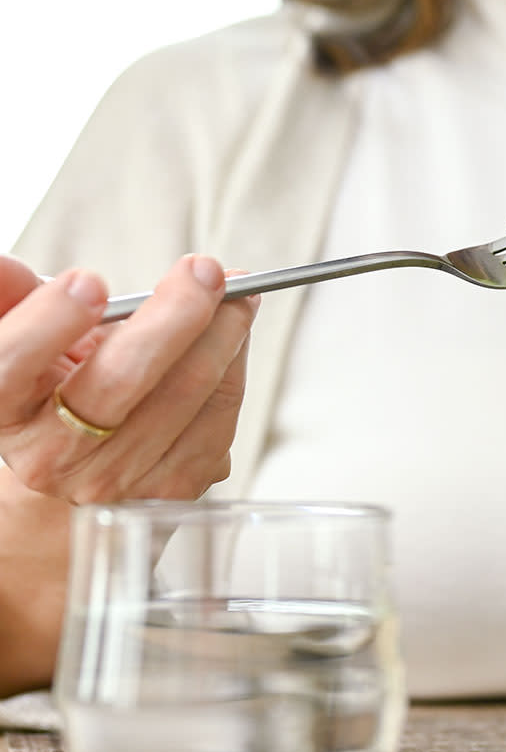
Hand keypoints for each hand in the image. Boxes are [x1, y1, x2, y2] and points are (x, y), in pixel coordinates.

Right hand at [0, 252, 258, 503]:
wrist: (79, 467)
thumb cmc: (54, 389)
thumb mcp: (25, 340)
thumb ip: (15, 299)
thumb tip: (6, 266)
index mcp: (6, 411)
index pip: (12, 364)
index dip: (50, 324)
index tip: (89, 281)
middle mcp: (56, 455)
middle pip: (122, 379)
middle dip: (175, 314)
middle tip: (202, 270)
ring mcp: (118, 477)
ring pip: (187, 391)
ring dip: (224, 329)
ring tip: (237, 291)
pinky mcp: (173, 485)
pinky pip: (221, 412)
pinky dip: (236, 359)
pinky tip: (236, 328)